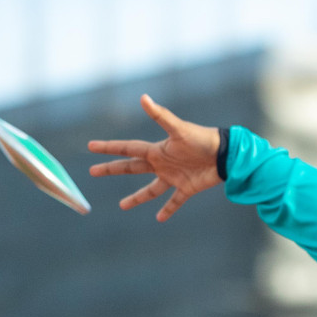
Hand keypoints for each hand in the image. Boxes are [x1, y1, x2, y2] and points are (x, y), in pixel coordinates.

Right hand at [88, 95, 222, 220]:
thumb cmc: (202, 139)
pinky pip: (175, 201)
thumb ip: (161, 116)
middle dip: (112, 169)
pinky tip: (159, 218)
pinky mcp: (187, 188)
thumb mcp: (179, 129)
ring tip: (122, 206)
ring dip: (137, 197)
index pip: (127, 149)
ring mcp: (173, 177)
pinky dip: (168, 209)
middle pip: (131, 168)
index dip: (109, 148)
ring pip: (150, 190)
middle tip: (93, 172)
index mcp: (157, 150)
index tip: (91, 147)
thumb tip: (143, 97)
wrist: (226, 154)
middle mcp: (162, 164)